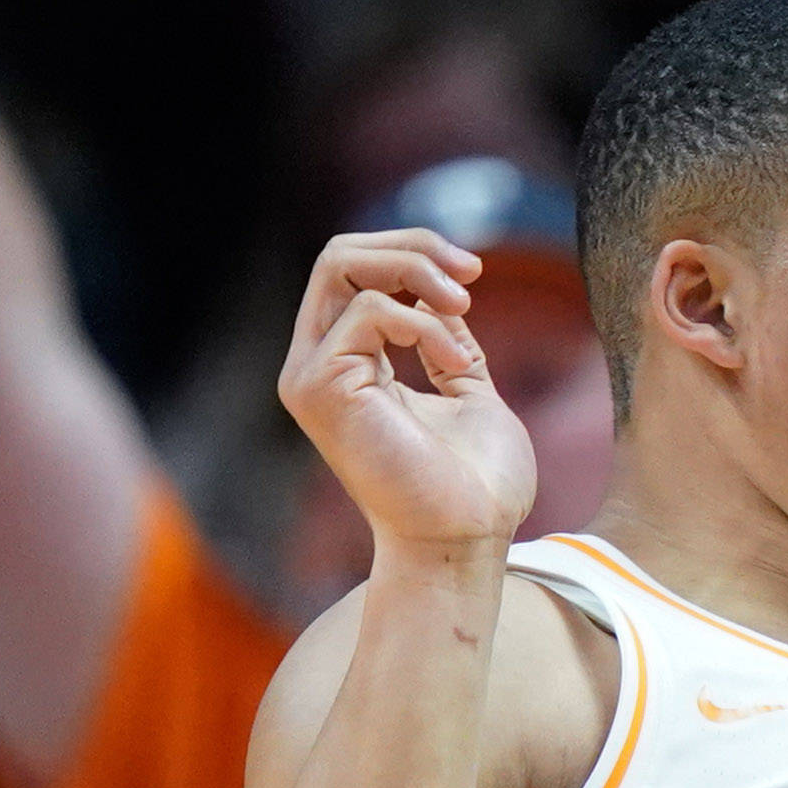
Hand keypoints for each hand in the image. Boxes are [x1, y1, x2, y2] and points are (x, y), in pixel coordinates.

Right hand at [278, 231, 536, 556]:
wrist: (467, 541)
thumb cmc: (476, 486)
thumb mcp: (468, 391)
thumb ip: (447, 341)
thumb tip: (443, 294)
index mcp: (346, 363)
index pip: (354, 271)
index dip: (412, 253)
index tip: (474, 270)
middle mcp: (316, 364)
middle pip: (339, 255)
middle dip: (412, 247)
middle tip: (471, 271)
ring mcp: (311, 375)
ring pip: (340, 264)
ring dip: (418, 274)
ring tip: (464, 308)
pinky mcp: (320, 387)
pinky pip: (367, 311)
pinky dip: (423, 324)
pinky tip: (453, 361)